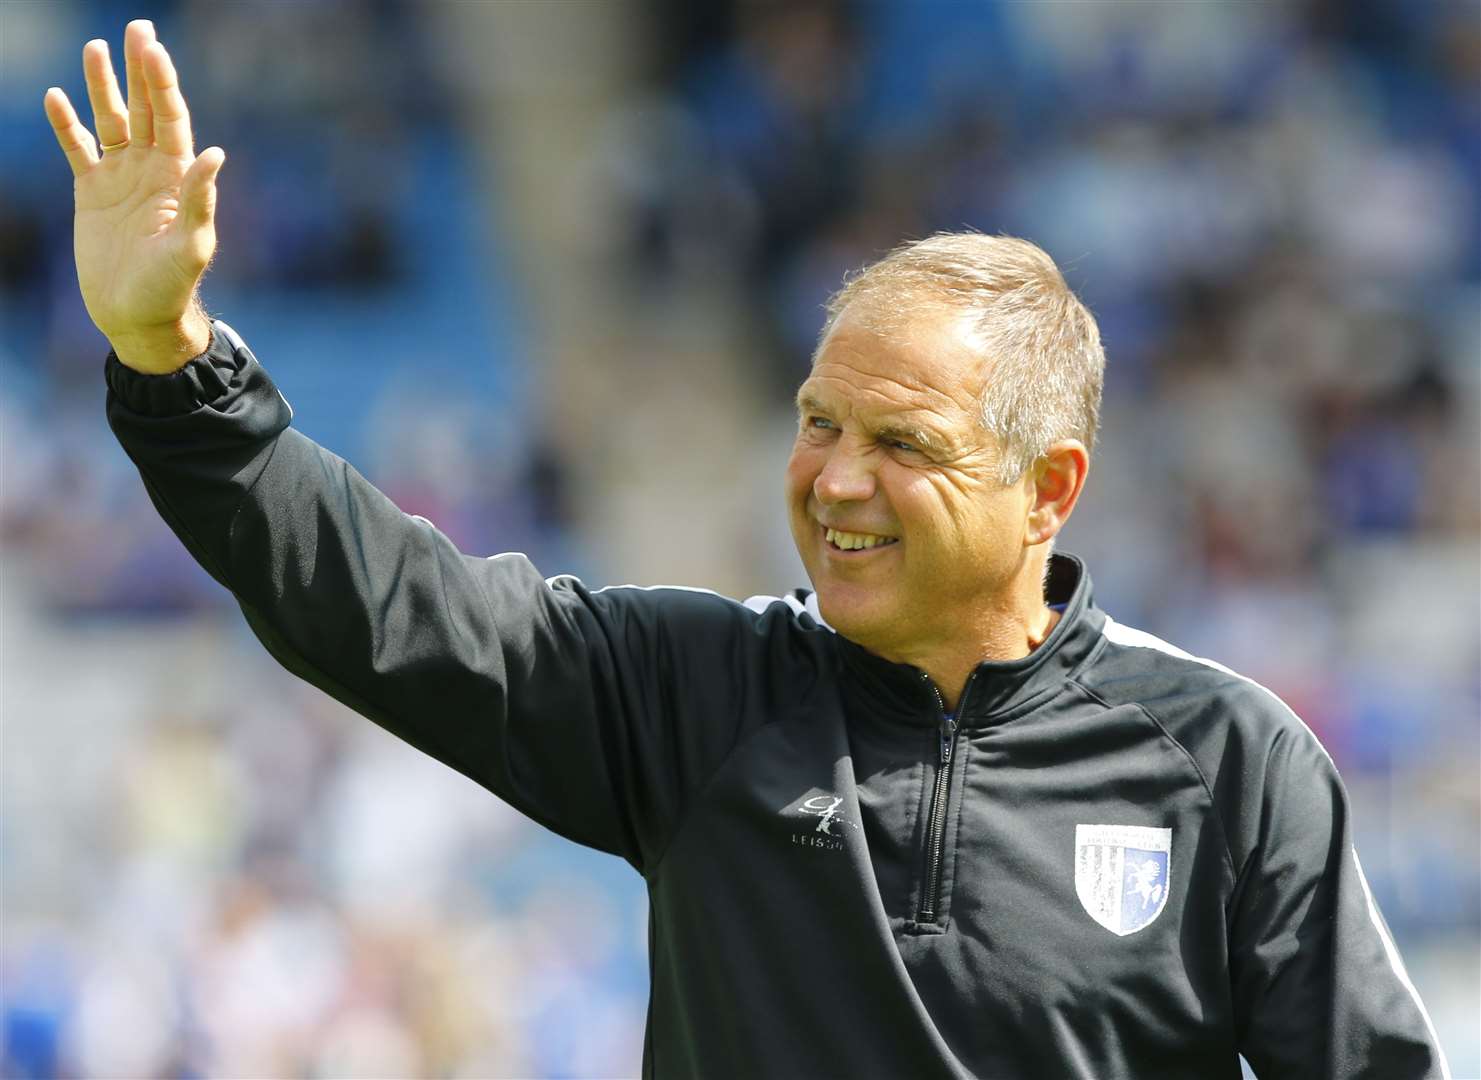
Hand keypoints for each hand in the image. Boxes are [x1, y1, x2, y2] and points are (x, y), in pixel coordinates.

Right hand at [44, 21, 223, 372]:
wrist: (137, 316)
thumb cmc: (170, 287)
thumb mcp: (191, 246)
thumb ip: (200, 199)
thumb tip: (215, 153)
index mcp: (178, 177)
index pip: (172, 118)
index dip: (163, 83)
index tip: (153, 48)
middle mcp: (151, 170)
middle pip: (145, 108)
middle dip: (140, 69)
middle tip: (137, 27)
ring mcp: (120, 178)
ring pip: (110, 120)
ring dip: (102, 86)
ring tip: (95, 48)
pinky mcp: (91, 193)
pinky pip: (77, 149)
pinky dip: (67, 124)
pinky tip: (57, 97)